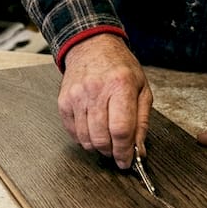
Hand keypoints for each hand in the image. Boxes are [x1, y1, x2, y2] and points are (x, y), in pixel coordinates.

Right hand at [60, 33, 151, 168]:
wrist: (92, 47)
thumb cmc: (119, 67)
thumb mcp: (142, 89)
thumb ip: (142, 122)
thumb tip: (138, 151)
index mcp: (121, 86)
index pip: (121, 129)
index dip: (124, 152)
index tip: (126, 161)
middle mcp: (97, 90)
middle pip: (102, 138)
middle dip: (111, 152)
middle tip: (117, 151)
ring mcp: (77, 96)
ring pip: (86, 138)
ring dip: (97, 147)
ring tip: (106, 140)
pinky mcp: (64, 101)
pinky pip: (72, 132)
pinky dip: (83, 138)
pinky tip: (92, 130)